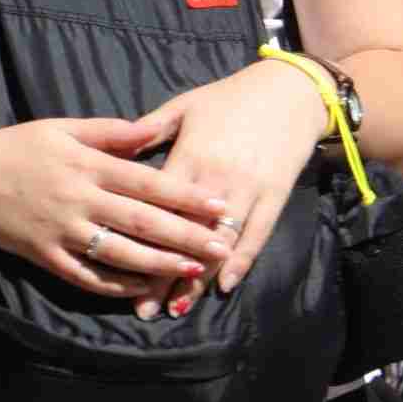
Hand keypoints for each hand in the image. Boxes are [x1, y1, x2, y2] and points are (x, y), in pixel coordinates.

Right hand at [0, 116, 232, 307]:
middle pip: (142, 222)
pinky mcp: (46, 257)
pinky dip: (118, 285)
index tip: (219, 207)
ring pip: (120, 254)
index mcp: (87, 165)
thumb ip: (109, 132)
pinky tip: (143, 288)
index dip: (186, 197)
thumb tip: (152, 132)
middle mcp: (79, 200)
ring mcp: (62, 232)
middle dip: (187, 235)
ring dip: (160, 264)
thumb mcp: (61, 128)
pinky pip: (88, 277)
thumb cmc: (16, 147)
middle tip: (223, 245)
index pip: (147, 183)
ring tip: (194, 269)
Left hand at [138, 61, 333, 314]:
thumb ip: (149, 129)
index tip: (119, 268)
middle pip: (186, 235)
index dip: (139, 240)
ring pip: (220, 242)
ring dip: (200, 278)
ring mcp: (249, 191)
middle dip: (166, 274)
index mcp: (189, 156)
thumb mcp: (183, 106)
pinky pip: (257, 235)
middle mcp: (218, 179)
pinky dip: (241, 262)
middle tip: (147, 309)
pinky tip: (225, 287)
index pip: (157, 207)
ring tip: (179, 308)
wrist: (289, 92)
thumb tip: (113, 147)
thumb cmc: (229, 97)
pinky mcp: (274, 197)